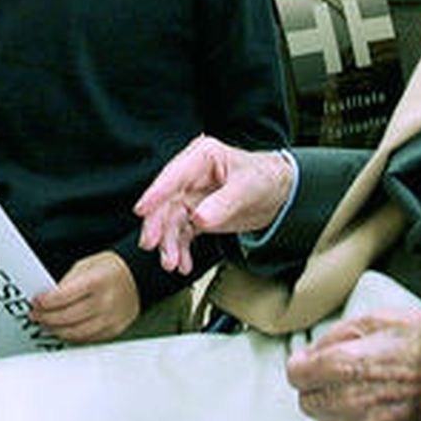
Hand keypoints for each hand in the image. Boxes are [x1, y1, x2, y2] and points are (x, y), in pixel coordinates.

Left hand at [29, 251, 139, 343]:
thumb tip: (48, 298)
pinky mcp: (114, 330)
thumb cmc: (112, 269)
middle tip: (36, 315)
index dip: (45, 301)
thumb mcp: (87, 264)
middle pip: (67, 317)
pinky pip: (87, 339)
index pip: (63, 296)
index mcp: (98, 281)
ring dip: (56, 330)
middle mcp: (106, 301)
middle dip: (46, 317)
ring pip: (76, 333)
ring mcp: (111, 319)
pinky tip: (63, 330)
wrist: (138, 278)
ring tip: (46, 324)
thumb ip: (67, 281)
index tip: (36, 301)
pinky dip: (72, 336)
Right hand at [134, 136, 293, 275]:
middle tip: (153, 245)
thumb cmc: (264, 178)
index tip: (142, 209)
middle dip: (158, 225)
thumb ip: (224, 203)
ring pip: (170, 221)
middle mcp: (191, 176)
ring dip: (168, 243)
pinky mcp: (195, 214)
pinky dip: (180, 250)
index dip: (156, 193)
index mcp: (202, 157)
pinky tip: (184, 263)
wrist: (279, 193)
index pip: (173, 176)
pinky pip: (181, 234)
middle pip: (165, 201)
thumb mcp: (248, 188)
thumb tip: (200, 219)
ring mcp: (191, 196)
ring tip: (172, 263)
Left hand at [286, 309, 420, 420]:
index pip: (296, 375)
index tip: (314, 363)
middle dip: (319, 388)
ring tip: (362, 394)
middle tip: (343, 376)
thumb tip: (308, 355)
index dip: (304, 366)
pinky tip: (371, 414)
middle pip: (308, 403)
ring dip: (336, 412)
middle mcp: (352, 401)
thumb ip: (332, 338)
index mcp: (345, 364)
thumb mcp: (373, 320)